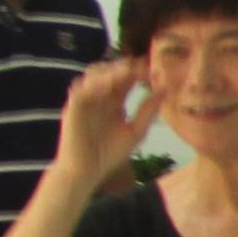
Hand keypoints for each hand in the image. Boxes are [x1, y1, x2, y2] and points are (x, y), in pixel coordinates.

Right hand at [54, 56, 157, 185]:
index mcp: (115, 100)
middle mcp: (99, 96)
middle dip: (125, 66)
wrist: (88, 171)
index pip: (126, 78)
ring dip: (109, 72)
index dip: (139, 71)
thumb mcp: (135, 131)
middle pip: (109, 71)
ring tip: (127, 72)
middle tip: (141, 65)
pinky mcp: (73, 110)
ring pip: (93, 77)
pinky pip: (80, 92)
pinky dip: (92, 87)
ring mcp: (85, 101)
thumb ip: (147, 111)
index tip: (155, 68)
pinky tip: (108, 86)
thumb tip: (164, 90)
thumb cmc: (110, 153)